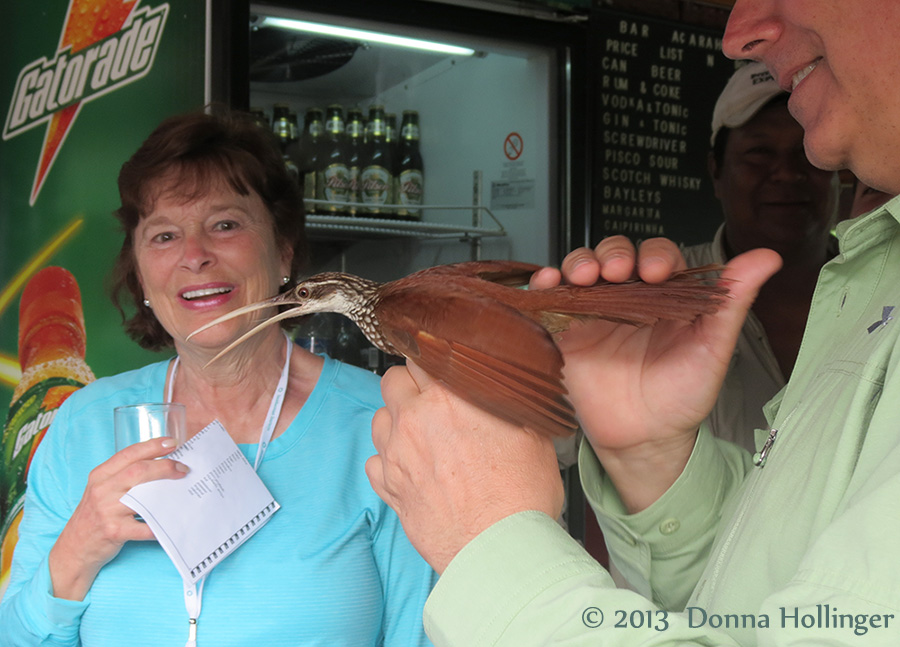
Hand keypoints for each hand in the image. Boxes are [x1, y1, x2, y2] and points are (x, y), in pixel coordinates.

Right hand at [48, 438, 188, 600]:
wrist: (74, 549)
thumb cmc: (94, 516)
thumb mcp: (102, 490)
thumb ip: (123, 477)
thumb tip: (161, 466)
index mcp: (100, 475)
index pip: (129, 454)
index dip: (153, 446)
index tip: (173, 443)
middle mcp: (101, 490)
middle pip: (139, 471)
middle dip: (165, 467)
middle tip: (183, 469)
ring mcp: (107, 511)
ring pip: (143, 496)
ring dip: (166, 493)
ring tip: (182, 491)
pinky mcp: (114, 531)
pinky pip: (145, 527)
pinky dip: (160, 525)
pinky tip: (171, 522)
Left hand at [366, 362, 563, 573]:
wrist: (500, 551)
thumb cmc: (520, 495)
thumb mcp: (532, 433)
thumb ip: (507, 402)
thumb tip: (505, 388)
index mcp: (448, 397)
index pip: (423, 354)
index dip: (436, 362)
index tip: (444, 371)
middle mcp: (414, 420)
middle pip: (392, 380)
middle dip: (410, 385)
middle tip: (432, 400)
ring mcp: (396, 454)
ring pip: (378, 418)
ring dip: (395, 420)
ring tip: (421, 434)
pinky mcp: (388, 487)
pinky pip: (374, 461)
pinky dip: (388, 460)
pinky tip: (412, 467)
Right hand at [530, 236, 781, 511]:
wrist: (643, 439)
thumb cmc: (681, 395)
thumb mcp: (712, 349)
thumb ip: (733, 303)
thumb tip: (768, 257)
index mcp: (664, 295)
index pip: (657, 256)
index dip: (654, 255)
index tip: (655, 271)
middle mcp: (627, 297)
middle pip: (614, 254)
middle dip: (612, 254)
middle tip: (616, 272)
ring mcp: (593, 311)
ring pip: (581, 269)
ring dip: (578, 263)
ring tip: (580, 277)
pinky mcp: (566, 331)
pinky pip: (551, 300)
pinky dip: (544, 285)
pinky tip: (546, 283)